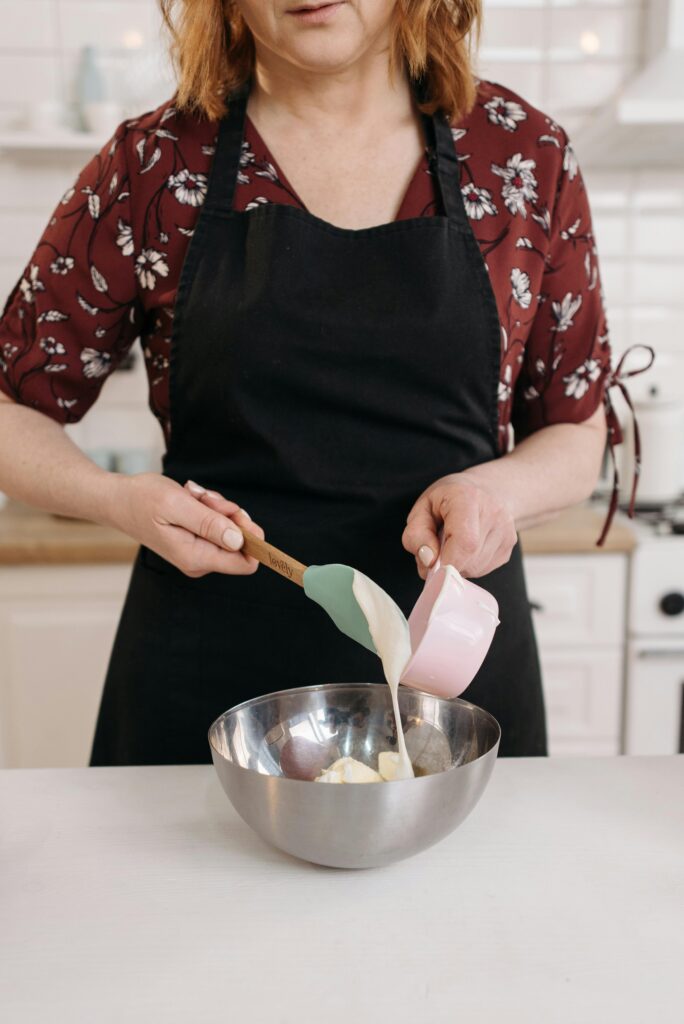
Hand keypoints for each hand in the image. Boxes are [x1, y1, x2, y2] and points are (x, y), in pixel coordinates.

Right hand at [106, 473, 264, 577]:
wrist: (117, 499)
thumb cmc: (141, 499)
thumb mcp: (176, 504)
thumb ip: (209, 523)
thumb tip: (239, 540)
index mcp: (196, 557)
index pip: (247, 563)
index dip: (251, 536)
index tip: (235, 513)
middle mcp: (199, 561)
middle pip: (241, 543)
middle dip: (229, 514)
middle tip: (205, 498)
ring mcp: (198, 553)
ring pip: (230, 529)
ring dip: (217, 506)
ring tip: (192, 496)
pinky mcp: (195, 542)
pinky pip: (218, 524)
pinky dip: (210, 507)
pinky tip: (191, 499)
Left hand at [401, 472, 516, 579]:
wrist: (487, 488)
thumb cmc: (450, 498)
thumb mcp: (422, 507)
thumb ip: (417, 534)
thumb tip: (428, 560)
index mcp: (467, 497)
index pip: (465, 543)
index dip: (447, 562)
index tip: (433, 564)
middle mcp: (493, 512)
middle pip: (469, 559)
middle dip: (447, 562)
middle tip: (439, 546)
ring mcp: (505, 530)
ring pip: (476, 568)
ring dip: (459, 564)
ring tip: (454, 542)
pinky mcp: (510, 545)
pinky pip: (484, 569)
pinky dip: (470, 564)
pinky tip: (468, 546)